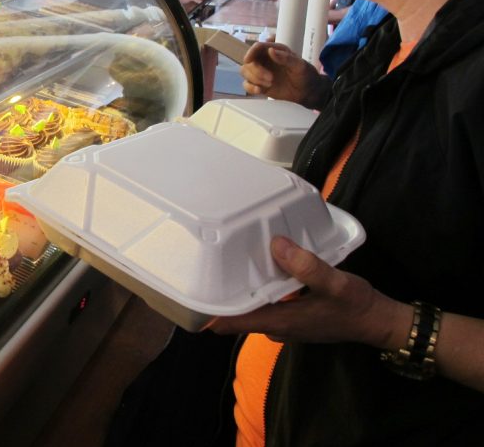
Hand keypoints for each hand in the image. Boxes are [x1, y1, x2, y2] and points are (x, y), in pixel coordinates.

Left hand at [209, 236, 406, 348]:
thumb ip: (307, 266)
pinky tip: (264, 270)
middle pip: (239, 315)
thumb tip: (276, 245)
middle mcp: (278, 326)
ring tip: (228, 266)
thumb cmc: (357, 306)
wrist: (380, 322)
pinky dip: (261, 291)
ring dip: (242, 293)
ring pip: (254, 309)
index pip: (233, 323)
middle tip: (204, 271)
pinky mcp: (296, 316)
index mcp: (279, 321)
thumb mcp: (335, 283)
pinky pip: (269, 305)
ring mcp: (287, 323)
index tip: (189, 298)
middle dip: (222, 298)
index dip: (209, 314)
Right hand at [240, 41, 329, 107]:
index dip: (251, 52)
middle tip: (270, 78)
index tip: (249, 60)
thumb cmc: (305, 75)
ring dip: (254, 79)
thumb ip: (286, 58)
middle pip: (248, 62)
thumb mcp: (299, 65)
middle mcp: (265, 60)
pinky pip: (246, 85)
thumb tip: (270, 50)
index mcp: (274, 51)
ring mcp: (260, 73)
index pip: (257, 47)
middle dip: (256, 71)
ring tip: (269, 84)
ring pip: (245, 72)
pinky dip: (251, 88)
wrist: (307, 91)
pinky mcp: (259, 84)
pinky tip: (260, 91)